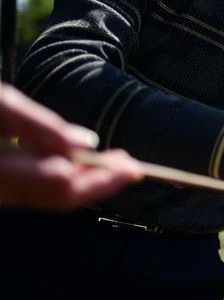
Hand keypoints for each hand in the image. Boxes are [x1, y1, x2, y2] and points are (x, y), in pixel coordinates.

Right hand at [0, 83, 141, 210]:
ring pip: (49, 195)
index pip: (63, 182)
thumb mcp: (1, 104)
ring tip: (116, 162)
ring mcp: (0, 191)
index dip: (103, 177)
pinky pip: (38, 190)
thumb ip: (43, 126)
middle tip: (133, 167)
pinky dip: (66, 178)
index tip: (134, 168)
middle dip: (100, 182)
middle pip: (59, 195)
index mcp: (1, 172)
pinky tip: (83, 162)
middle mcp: (0, 190)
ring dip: (86, 181)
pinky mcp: (2, 185)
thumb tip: (90, 142)